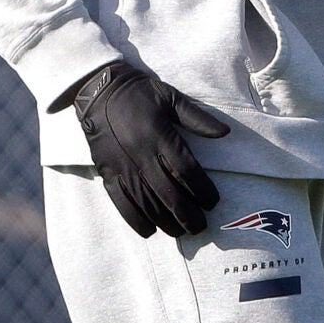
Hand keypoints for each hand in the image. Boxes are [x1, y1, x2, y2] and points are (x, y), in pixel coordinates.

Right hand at [72, 61, 230, 237]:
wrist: (98, 90)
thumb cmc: (140, 94)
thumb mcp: (170, 97)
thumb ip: (197, 117)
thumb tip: (225, 132)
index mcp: (159, 135)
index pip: (186, 170)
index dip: (202, 190)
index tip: (213, 202)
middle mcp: (141, 154)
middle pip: (169, 193)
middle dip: (188, 215)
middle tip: (201, 227)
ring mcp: (122, 166)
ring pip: (147, 203)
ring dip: (166, 221)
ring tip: (181, 231)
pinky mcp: (107, 173)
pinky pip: (121, 203)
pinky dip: (136, 220)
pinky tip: (150, 230)